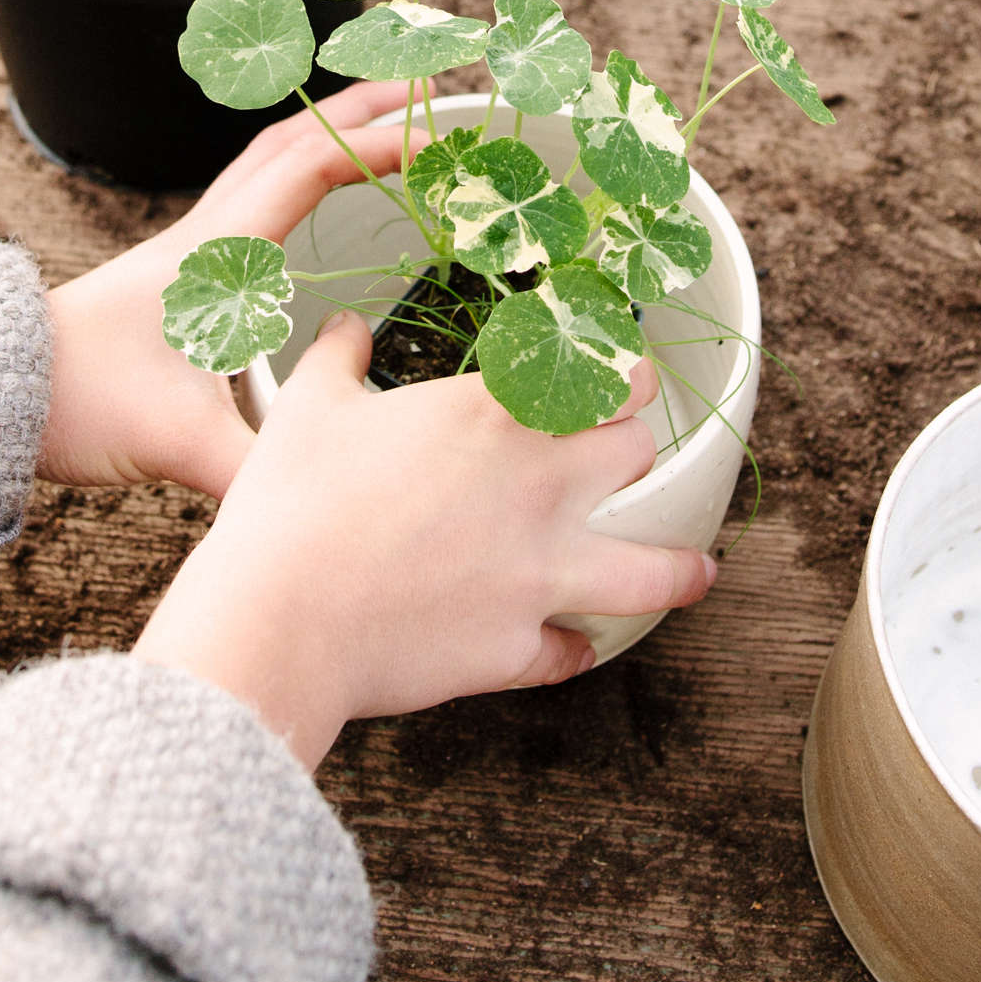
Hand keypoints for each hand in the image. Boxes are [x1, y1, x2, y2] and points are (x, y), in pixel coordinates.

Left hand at [40, 81, 423, 495]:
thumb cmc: (82, 401)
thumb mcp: (177, 444)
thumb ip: (256, 473)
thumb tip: (324, 499)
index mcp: (217, 252)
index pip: (310, 169)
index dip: (379, 146)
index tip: (440, 142)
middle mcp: (208, 234)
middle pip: (292, 139)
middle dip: (362, 106)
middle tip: (424, 84)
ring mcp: (192, 247)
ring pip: (269, 158)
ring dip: (329, 128)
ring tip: (383, 113)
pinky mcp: (181, 271)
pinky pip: (255, 194)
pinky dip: (299, 168)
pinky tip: (316, 193)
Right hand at [132, 313, 716, 768]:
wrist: (283, 618)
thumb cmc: (293, 504)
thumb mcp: (308, 406)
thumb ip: (337, 357)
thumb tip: (344, 328)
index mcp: (494, 416)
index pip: (601, 376)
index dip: (626, 370)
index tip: (628, 371)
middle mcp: (538, 489)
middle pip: (634, 454)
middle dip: (636, 448)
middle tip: (632, 450)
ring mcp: (539, 574)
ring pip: (649, 570)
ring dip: (676, 568)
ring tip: (697, 570)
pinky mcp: (518, 646)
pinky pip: (568, 653)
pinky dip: (570, 649)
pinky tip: (572, 647)